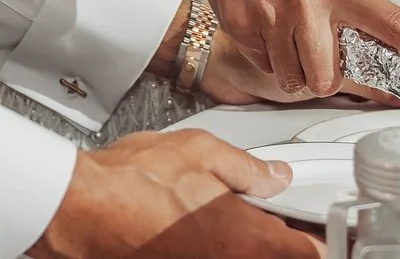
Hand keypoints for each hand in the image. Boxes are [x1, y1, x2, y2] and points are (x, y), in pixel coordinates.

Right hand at [30, 131, 316, 258]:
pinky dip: (218, 247)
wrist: (79, 210)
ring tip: (225, 221)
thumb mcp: (201, 151)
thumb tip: (275, 177)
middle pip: (277, 258)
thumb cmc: (131, 181)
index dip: (321, 240)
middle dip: (282, 242)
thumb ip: (248, 168)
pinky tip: (200, 229)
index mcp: (247, 238)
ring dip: (246, 245)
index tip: (321, 228)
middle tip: (271, 219)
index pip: (310, 252)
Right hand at [136, 0, 399, 97]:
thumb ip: (357, 12)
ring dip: (291, 67)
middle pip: (329, 77)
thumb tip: (396, 53)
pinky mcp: (243, 25)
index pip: (397, 23)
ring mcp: (274, 13)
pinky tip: (263, 25)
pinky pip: (265, 66)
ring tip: (285, 31)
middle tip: (314, 46)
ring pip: (294, 79)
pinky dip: (266, 56)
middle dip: (323, 73)